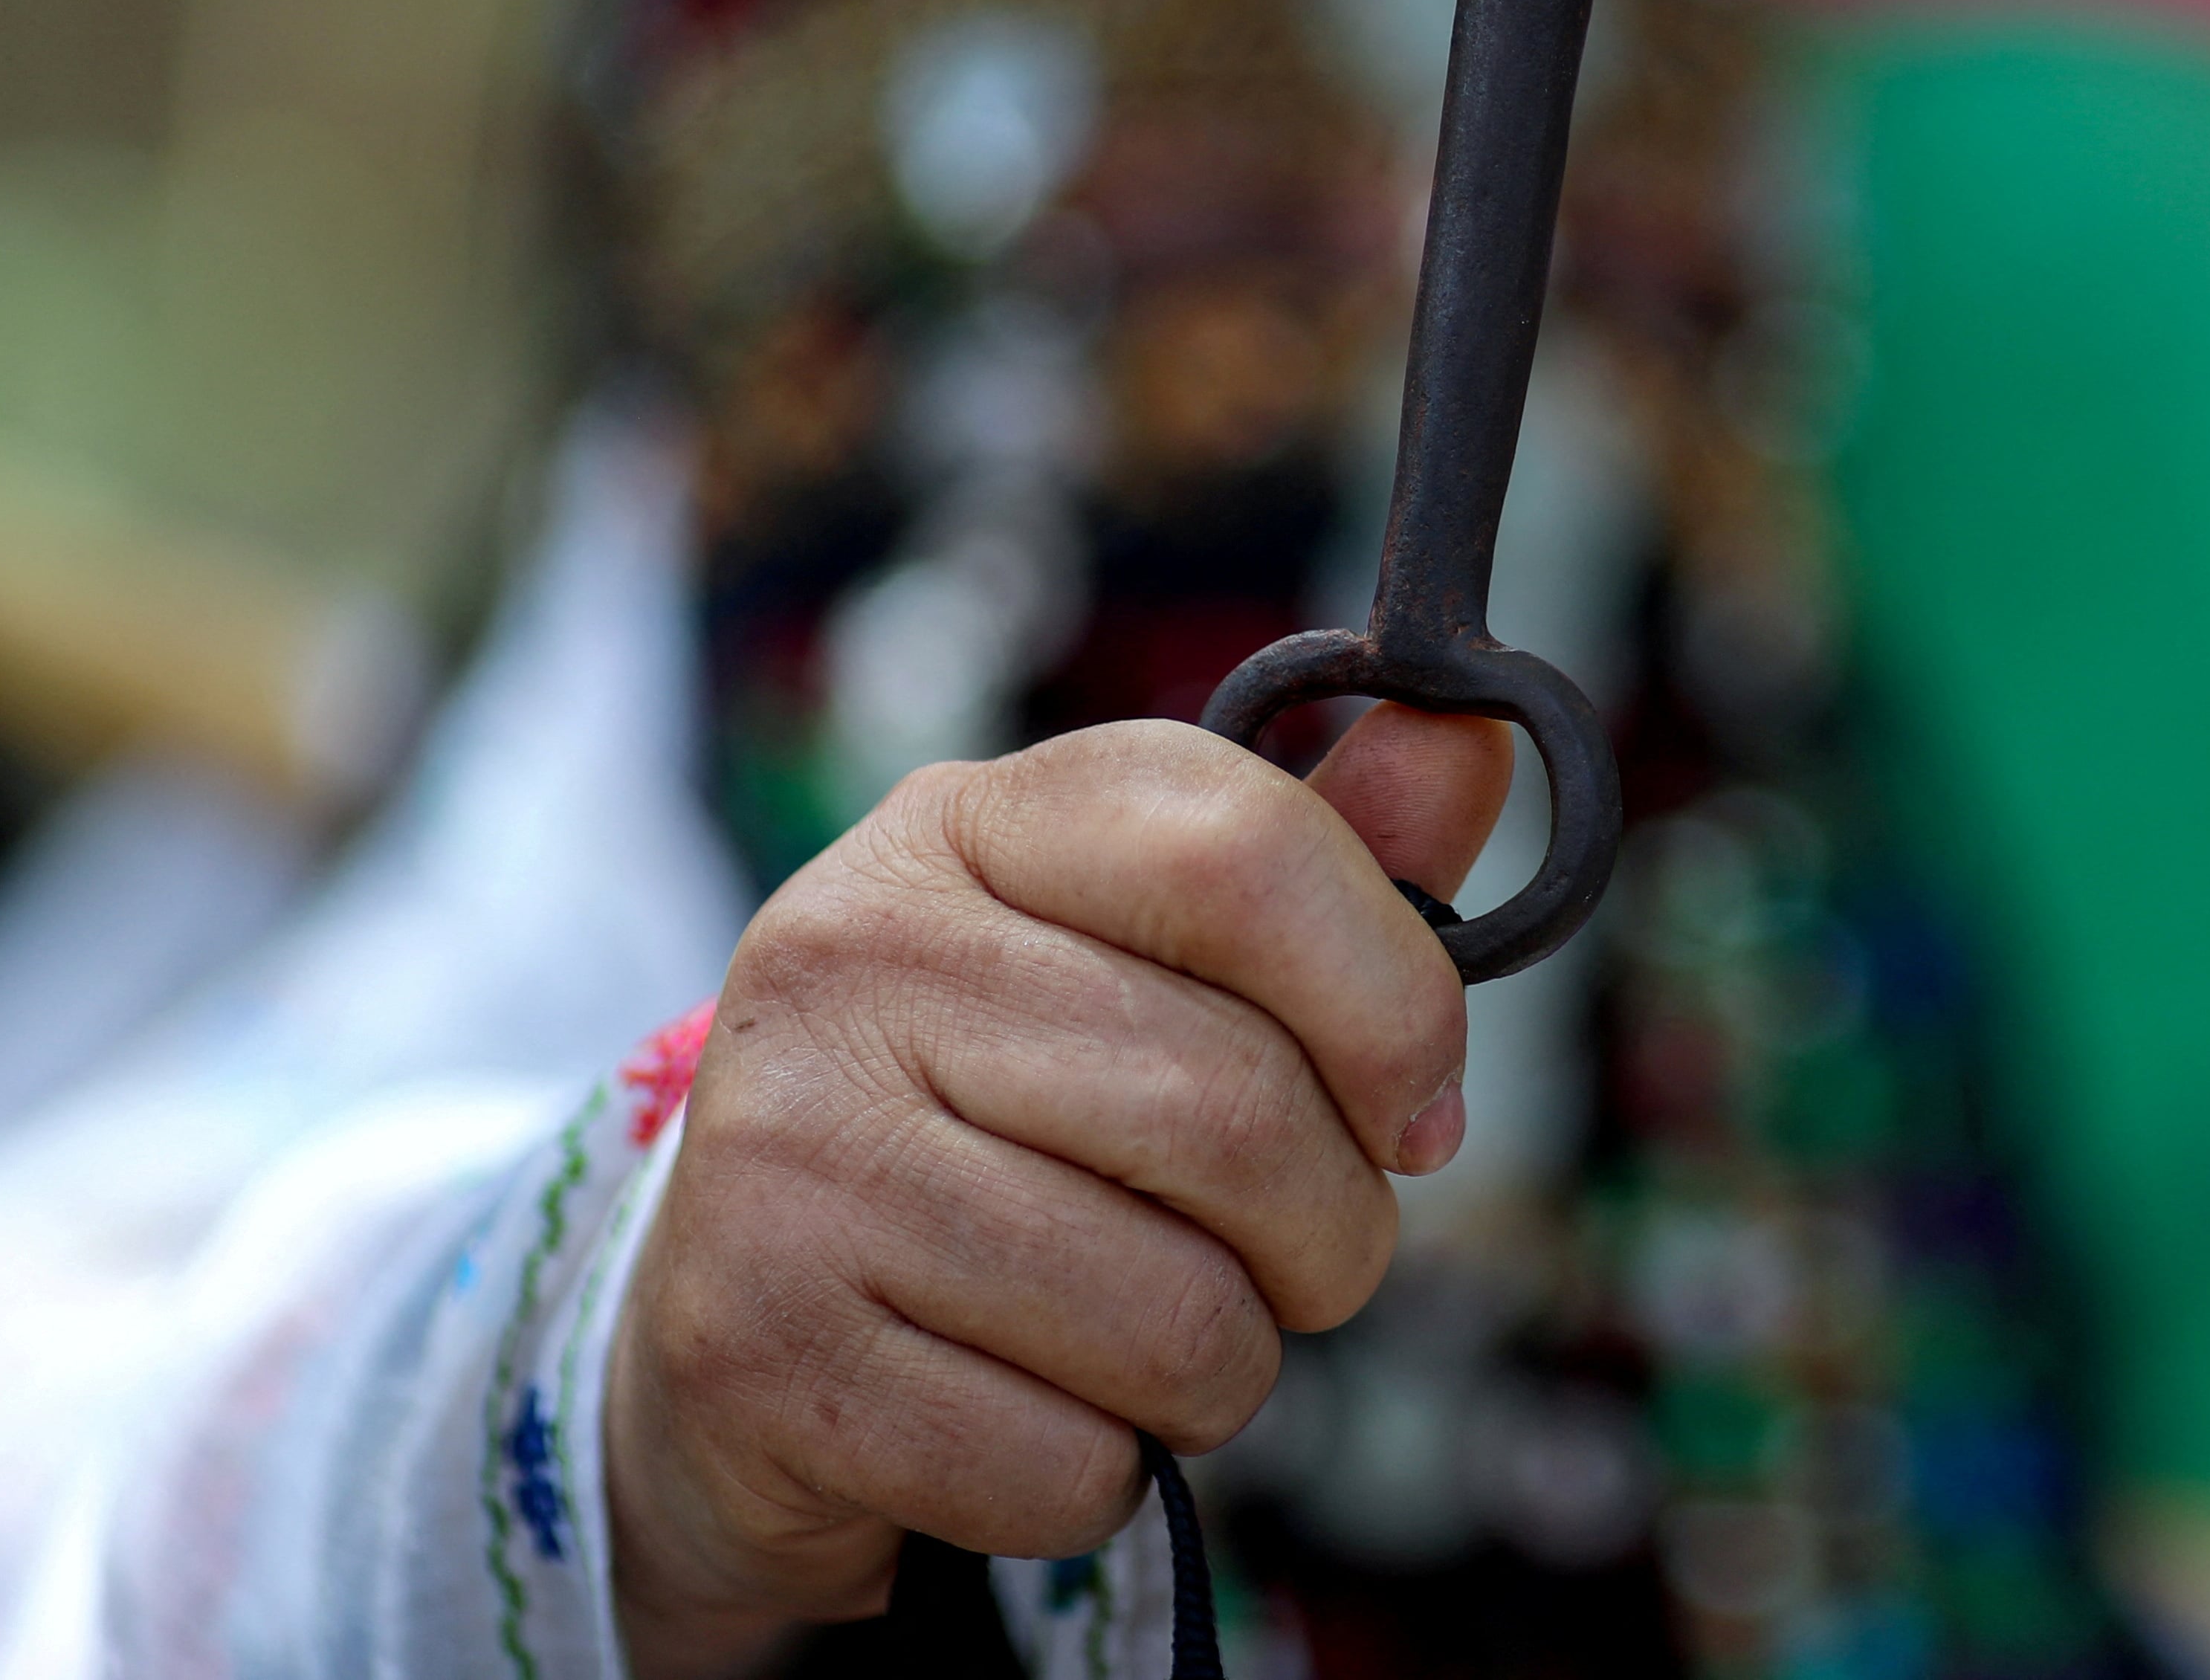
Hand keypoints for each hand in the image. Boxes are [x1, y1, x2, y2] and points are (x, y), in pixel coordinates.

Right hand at [603, 707, 1508, 1679]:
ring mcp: (787, 1152)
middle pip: (1238, 1112)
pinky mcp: (758, 1351)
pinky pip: (1068, 1465)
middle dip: (1330, 1233)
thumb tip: (1477, 734)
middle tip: (1292, 1258)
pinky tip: (1032, 1409)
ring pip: (1176, 1318)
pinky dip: (1100, 1475)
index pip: (1242, 851)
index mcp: (963, 823)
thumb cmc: (1002, 1111)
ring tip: (1149, 1332)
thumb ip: (1322, 860)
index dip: (1392, 1000)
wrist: (732, 1316)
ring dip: (1223, 1370)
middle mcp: (848, 955)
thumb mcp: (1140, 950)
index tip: (1416, 1108)